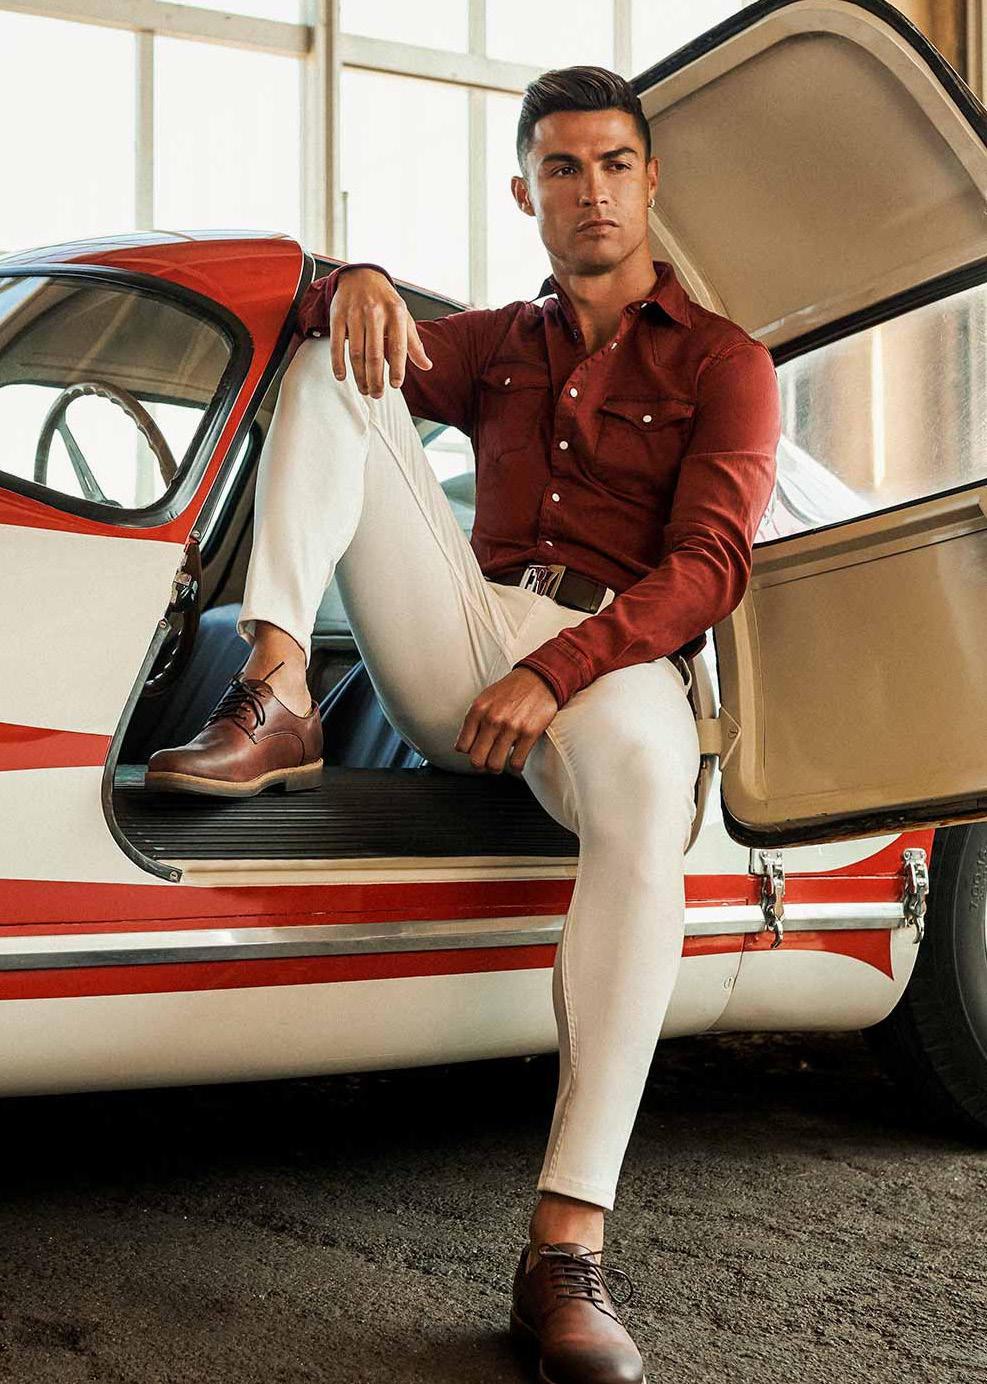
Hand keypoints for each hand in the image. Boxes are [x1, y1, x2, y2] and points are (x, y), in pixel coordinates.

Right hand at [330, 268, 431, 397]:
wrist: (361, 276)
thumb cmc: (385, 301)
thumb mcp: (404, 318)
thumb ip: (414, 343)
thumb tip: (426, 365)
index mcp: (396, 313)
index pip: (397, 346)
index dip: (397, 368)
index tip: (395, 385)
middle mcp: (375, 312)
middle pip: (375, 354)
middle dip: (375, 378)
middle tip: (377, 394)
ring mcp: (355, 313)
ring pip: (356, 352)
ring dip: (359, 375)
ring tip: (364, 389)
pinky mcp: (337, 315)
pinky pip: (337, 343)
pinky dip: (338, 362)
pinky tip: (342, 376)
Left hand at [454, 668, 558, 775]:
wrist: (539, 678)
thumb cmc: (511, 689)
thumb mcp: (485, 698)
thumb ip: (474, 720)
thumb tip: (466, 745)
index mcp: (478, 710)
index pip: (462, 747)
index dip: (469, 752)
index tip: (476, 751)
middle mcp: (492, 719)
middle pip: (476, 760)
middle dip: (480, 765)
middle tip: (486, 762)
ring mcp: (511, 727)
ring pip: (494, 765)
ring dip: (496, 768)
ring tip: (500, 762)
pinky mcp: (529, 733)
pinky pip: (516, 762)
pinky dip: (515, 766)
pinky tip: (516, 760)